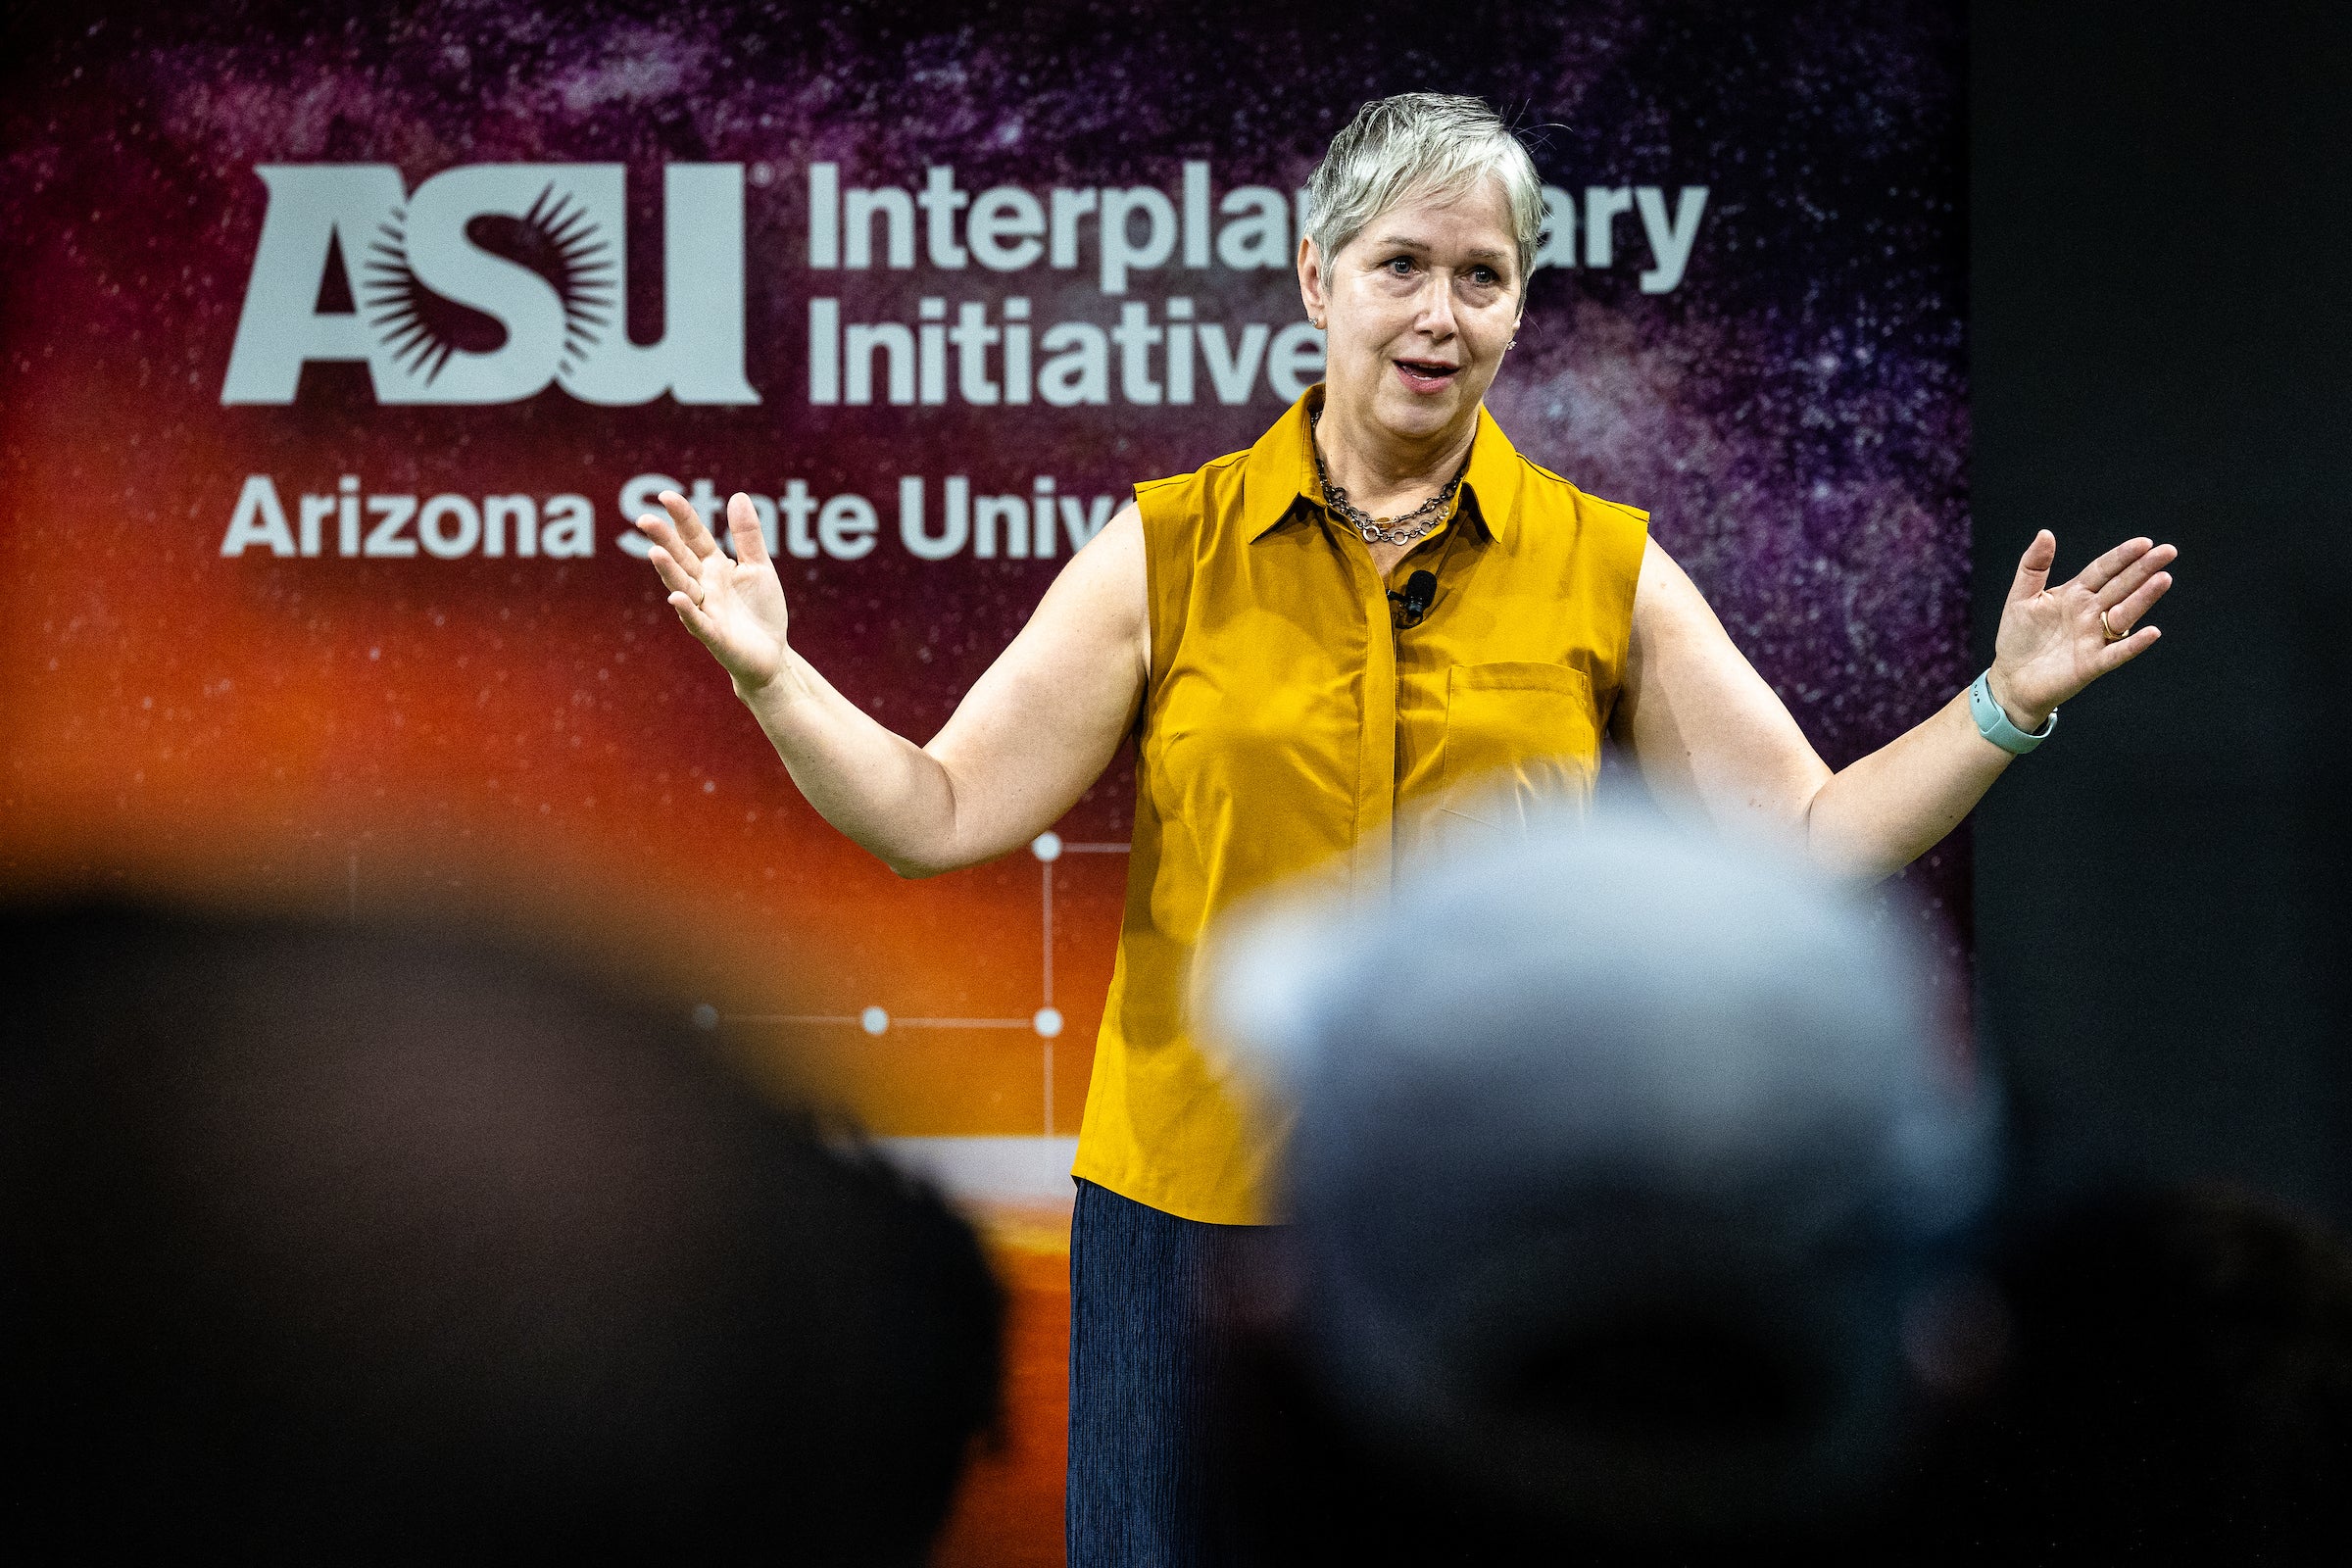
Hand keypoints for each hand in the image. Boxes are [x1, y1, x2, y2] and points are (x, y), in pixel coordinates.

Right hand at [637, 491, 790, 693]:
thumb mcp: (759, 568)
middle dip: (664, 540)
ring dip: (669, 572)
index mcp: (715, 567)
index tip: (665, 496)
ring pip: (684, 587)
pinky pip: (698, 622)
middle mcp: (705, 586)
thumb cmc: (760, 612)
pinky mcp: (714, 636)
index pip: (694, 537)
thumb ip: (747, 536)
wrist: (772, 656)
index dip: (682, 518)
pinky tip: (677, 598)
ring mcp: (706, 610)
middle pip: (681, 559)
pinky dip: (687, 611)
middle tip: (645, 519)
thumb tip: (738, 496)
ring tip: (655, 552)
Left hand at [1988, 530, 2175, 727]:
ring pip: (2125, 614)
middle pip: (2122, 587)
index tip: (2144, 543)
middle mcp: (2091, 613)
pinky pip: (2117, 653)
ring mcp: (2095, 637)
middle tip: (2168, 551)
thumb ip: (2033, 567)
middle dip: (2144, 569)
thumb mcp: (2021, 597)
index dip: (2123, 556)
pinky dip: (2133, 644)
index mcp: (2076, 594)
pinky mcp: (2092, 663)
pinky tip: (2151, 632)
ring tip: (2163, 579)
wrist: (2011, 679)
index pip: (2104, 570)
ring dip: (2144, 598)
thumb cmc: (2018, 637)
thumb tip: (2045, 533)